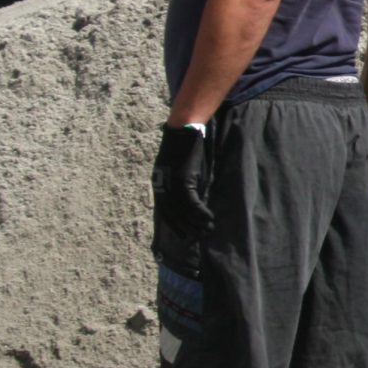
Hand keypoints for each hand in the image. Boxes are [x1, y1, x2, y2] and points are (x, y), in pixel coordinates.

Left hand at [151, 125, 214, 258]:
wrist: (184, 128)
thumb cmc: (183, 145)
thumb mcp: (177, 165)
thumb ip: (178, 178)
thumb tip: (187, 193)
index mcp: (159, 183)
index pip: (164, 210)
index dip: (173, 224)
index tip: (182, 235)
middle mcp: (162, 184)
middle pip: (171, 214)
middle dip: (183, 228)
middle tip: (195, 238)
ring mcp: (171, 182)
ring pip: (182, 210)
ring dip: (195, 223)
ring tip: (207, 230)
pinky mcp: (183, 178)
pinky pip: (191, 202)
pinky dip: (200, 212)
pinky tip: (209, 218)